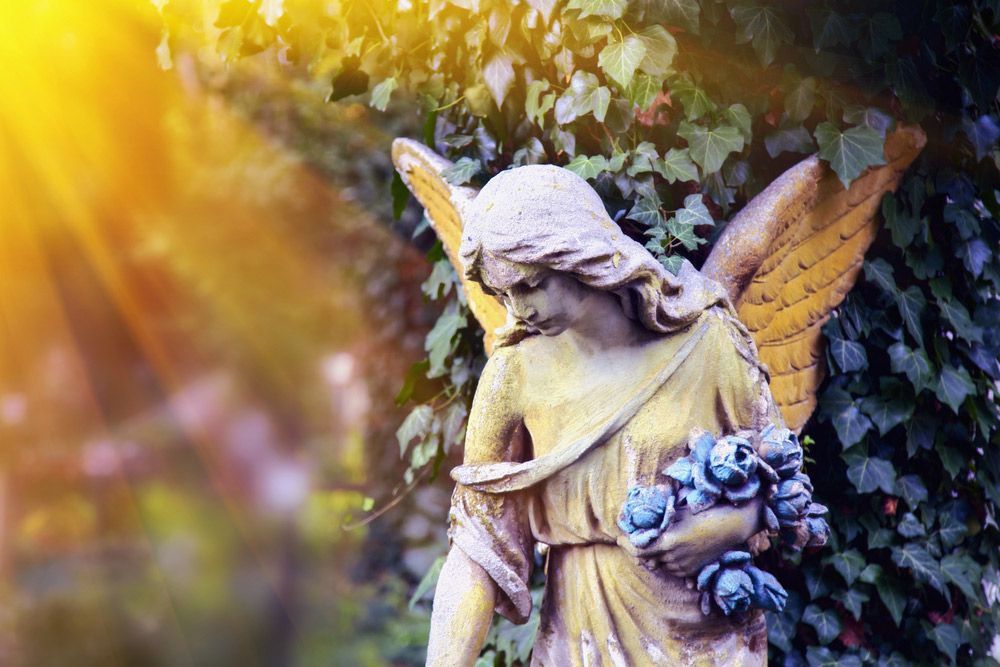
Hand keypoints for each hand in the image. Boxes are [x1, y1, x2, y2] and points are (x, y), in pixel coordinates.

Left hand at [617, 497, 762, 577]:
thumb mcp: (677, 514)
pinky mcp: (692, 571)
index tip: (620, 538)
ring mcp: (683, 567)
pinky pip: (671, 569)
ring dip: (652, 557)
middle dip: (638, 551)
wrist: (730, 526)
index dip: (626, 545)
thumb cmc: (703, 514)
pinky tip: (667, 551)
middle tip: (633, 540)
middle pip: (647, 560)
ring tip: (651, 544)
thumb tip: (643, 523)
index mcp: (668, 542)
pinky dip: (665, 561)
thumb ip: (659, 522)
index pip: (639, 551)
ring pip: (659, 566)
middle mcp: (674, 558)